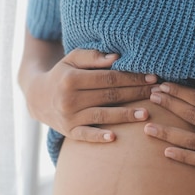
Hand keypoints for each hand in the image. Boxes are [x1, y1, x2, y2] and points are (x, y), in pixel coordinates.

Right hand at [31, 48, 157, 141]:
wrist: (37, 98)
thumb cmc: (63, 74)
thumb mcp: (72, 60)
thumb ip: (92, 57)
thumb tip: (116, 58)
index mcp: (71, 79)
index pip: (108, 77)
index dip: (131, 77)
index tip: (152, 77)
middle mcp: (69, 99)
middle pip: (109, 95)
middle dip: (135, 94)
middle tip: (157, 93)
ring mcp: (69, 117)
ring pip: (103, 115)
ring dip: (126, 115)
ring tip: (146, 114)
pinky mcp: (69, 132)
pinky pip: (86, 135)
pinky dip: (99, 137)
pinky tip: (115, 137)